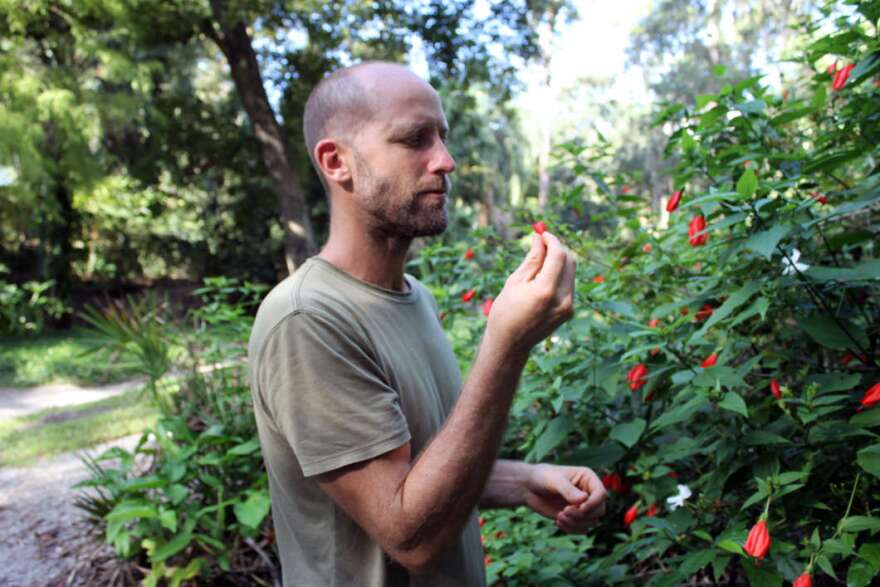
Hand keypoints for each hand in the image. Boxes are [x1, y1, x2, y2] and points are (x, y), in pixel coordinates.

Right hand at [487, 232, 575, 354]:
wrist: (510, 344)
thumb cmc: (506, 311)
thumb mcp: (515, 281)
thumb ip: (532, 259)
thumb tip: (540, 238)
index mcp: (546, 291)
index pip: (559, 255)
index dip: (552, 240)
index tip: (542, 233)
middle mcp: (562, 299)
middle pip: (570, 261)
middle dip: (558, 248)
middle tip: (542, 243)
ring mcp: (568, 306)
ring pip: (571, 272)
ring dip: (559, 261)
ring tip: (539, 260)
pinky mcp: (569, 311)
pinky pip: (569, 284)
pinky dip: (559, 274)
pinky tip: (543, 276)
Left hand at [523, 464, 606, 532]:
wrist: (529, 488)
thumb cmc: (542, 477)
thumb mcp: (554, 480)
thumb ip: (568, 490)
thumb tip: (584, 500)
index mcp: (588, 479)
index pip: (601, 494)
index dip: (594, 503)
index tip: (580, 508)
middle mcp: (589, 493)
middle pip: (599, 510)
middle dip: (583, 515)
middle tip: (564, 511)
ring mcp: (583, 506)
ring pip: (592, 522)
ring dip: (576, 523)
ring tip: (559, 516)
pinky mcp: (575, 517)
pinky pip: (582, 529)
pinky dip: (572, 529)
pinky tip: (558, 521)